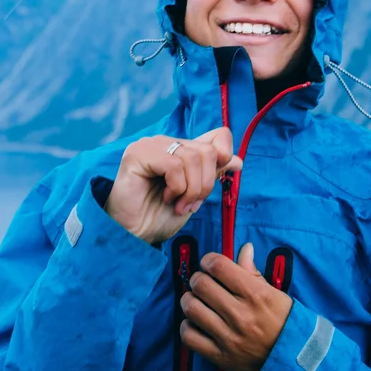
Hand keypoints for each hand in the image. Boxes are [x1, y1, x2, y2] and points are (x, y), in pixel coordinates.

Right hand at [106, 129, 241, 244]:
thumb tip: (237, 160)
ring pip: (193, 158)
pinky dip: (177, 188)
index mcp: (181, 149)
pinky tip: (166, 198)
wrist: (132, 234)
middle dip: (205, 185)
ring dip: (190, 190)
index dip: (224, 154)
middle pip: (208, 151)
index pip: (218, 135)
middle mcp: (166, 142)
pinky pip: (174, 165)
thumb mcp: (193, 197)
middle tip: (191, 204)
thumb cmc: (158, 217)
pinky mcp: (138, 153)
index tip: (220, 176)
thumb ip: (211, 175)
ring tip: (178, 204)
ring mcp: (151, 145)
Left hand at [179, 243, 293, 370]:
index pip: (219, 266)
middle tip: (202, 282)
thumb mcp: (275, 294)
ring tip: (196, 300)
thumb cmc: (284, 322)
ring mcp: (229, 337)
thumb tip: (244, 249)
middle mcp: (240, 314)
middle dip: (198, 278)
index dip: (209, 260)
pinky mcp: (220, 357)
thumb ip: (254, 272)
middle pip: (201, 284)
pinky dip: (187, 326)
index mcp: (256, 294)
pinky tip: (195, 323)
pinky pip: (189, 337)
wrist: (294, 359)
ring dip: (189, 300)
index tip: (209, 264)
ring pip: (191, 308)